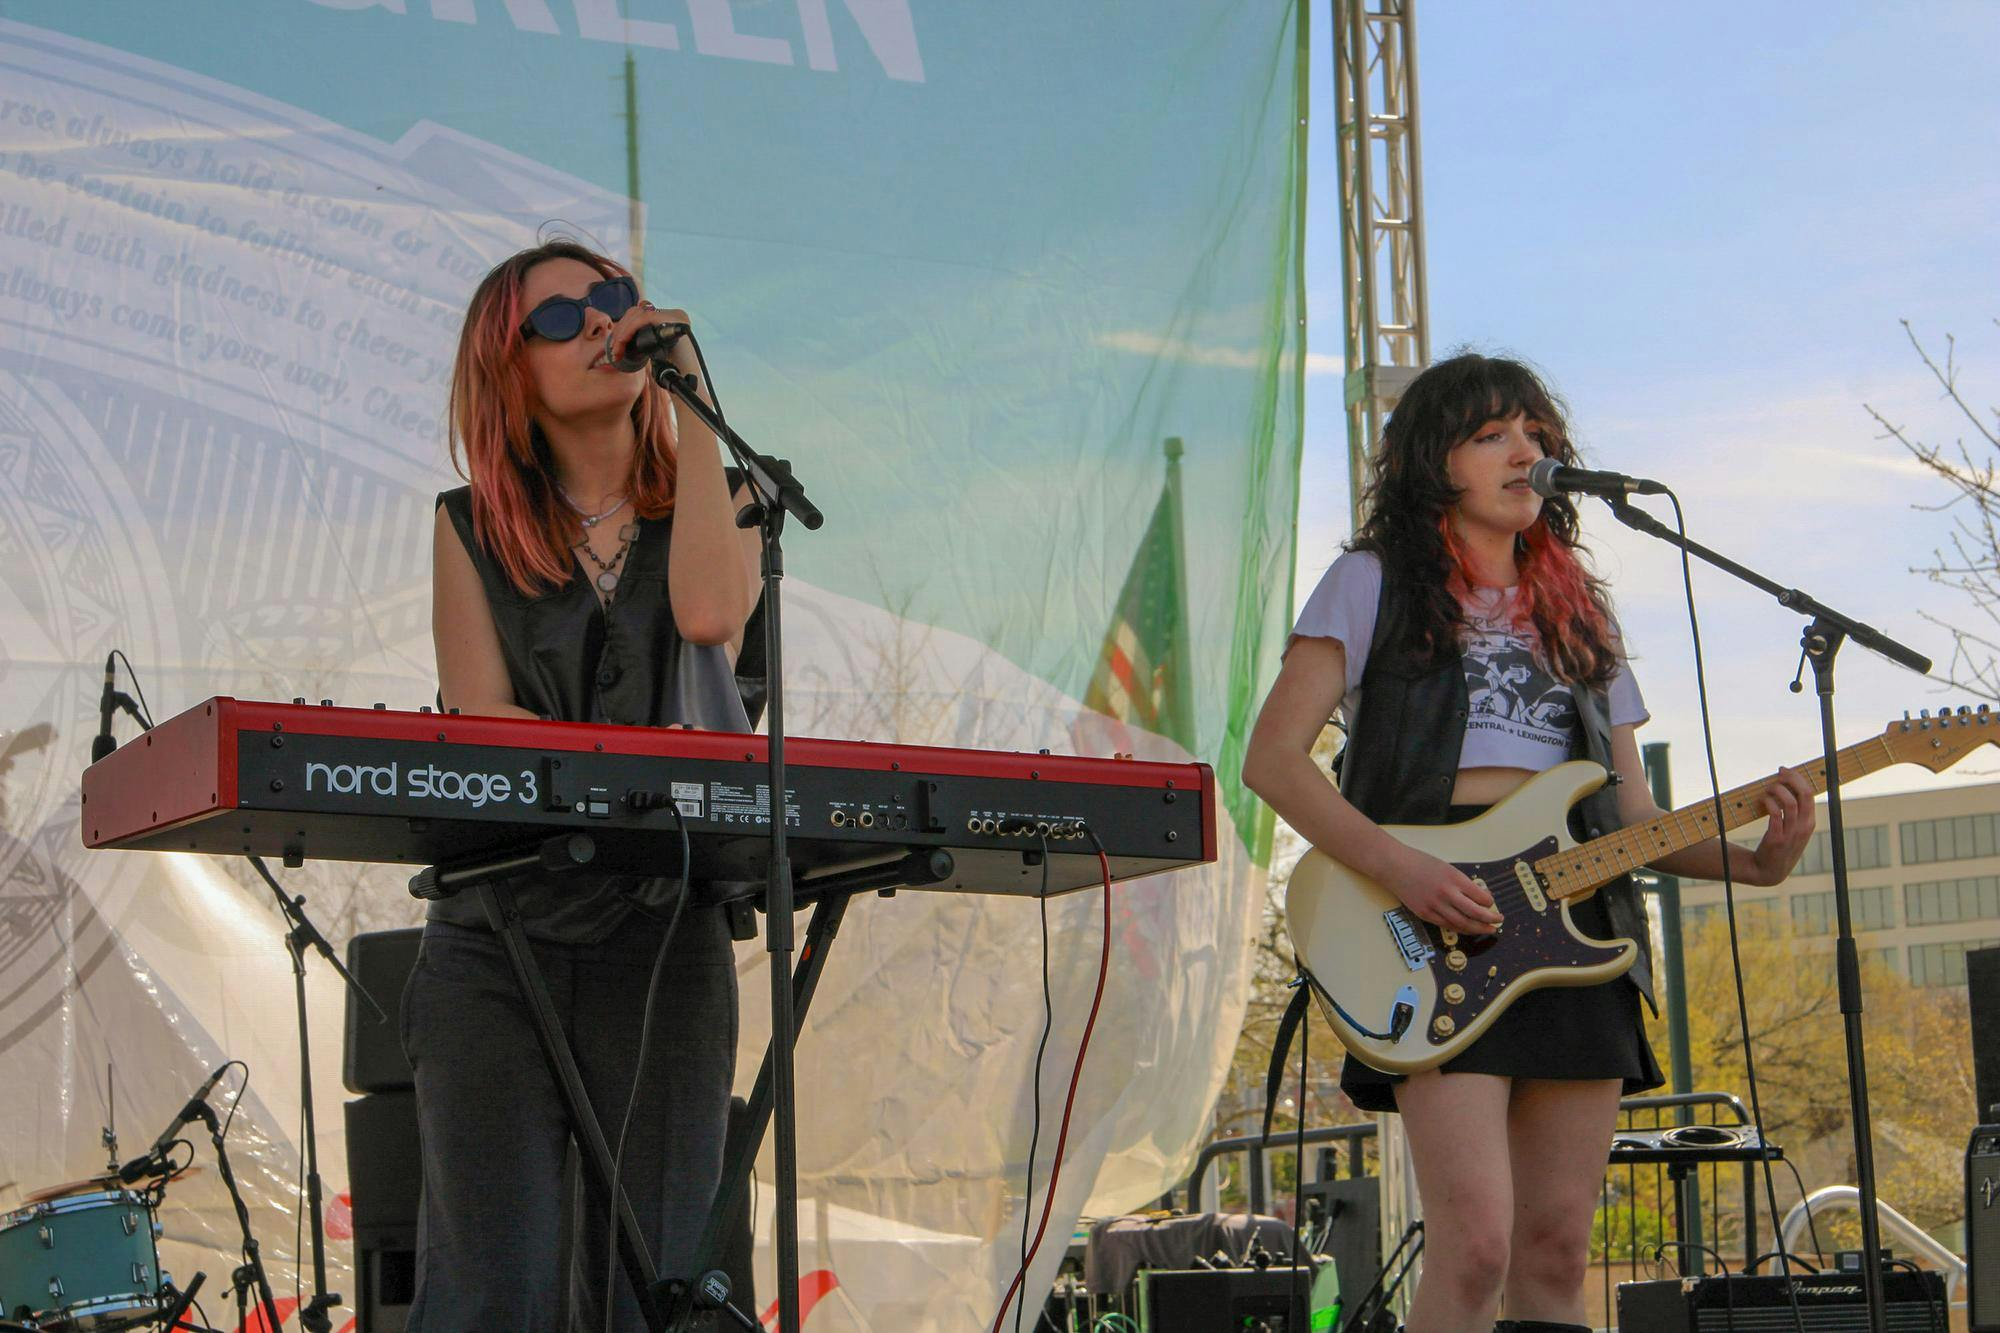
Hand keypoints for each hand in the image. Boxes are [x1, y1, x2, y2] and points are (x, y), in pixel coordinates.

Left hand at [606, 299, 699, 378]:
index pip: (640, 314)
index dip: (623, 328)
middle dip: (620, 329)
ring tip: (616, 350)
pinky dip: (629, 330)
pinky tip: (622, 344)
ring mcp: (676, 316)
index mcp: (670, 319)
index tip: (614, 347)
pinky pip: (644, 318)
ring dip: (622, 332)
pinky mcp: (674, 319)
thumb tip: (624, 329)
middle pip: (638, 311)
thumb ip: (645, 338)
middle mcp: (675, 314)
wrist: (686, 383)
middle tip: (613, 350)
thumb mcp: (654, 351)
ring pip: (638, 313)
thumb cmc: (671, 373)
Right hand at [1381, 844, 1503, 935]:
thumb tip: (1477, 897)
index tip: (1491, 903)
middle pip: (1475, 913)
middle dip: (1490, 919)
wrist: (1394, 865)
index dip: (1489, 902)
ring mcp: (1435, 905)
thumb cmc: (1419, 863)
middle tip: (1499, 921)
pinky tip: (1467, 929)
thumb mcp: (1446, 867)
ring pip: (1462, 923)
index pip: (1480, 896)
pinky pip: (1446, 925)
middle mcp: (1446, 893)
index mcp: (1454, 878)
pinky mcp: (1424, 913)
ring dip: (1478, 928)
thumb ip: (1461, 882)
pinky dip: (1460, 928)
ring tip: (1487, 929)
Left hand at [1746, 765, 1816, 884]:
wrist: (1769, 870)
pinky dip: (1769, 803)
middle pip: (1804, 794)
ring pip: (1789, 802)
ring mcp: (1791, 833)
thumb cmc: (1780, 845)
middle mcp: (1804, 827)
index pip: (1809, 794)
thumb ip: (1795, 812)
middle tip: (1778, 772)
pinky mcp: (1777, 838)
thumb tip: (1786, 786)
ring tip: (1767, 788)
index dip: (1797, 779)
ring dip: (1777, 790)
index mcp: (1809, 822)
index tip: (1784, 770)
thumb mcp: (1794, 829)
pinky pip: (1775, 814)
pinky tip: (1763, 800)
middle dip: (1791, 778)